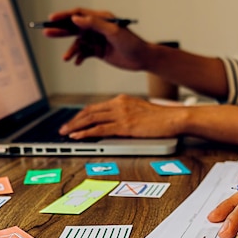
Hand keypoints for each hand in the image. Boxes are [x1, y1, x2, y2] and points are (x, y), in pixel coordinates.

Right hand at [43, 7, 149, 69]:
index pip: (79, 14)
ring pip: (77, 43)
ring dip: (71, 50)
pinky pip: (83, 54)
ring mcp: (96, 40)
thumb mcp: (114, 32)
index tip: (51, 19)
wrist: (142, 59)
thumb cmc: (132, 43)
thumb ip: (95, 24)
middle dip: (60, 30)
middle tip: (46, 32)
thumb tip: (76, 19)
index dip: (64, 15)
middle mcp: (97, 28)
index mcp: (101, 18)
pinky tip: (77, 63)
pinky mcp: (98, 52)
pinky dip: (79, 57)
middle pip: (74, 27)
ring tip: (66, 58)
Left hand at [59, 94, 184, 138]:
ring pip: (91, 119)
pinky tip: (78, 136)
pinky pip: (100, 129)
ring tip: (65, 133)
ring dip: (76, 126)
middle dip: (74, 121)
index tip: (73, 122)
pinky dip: (86, 133)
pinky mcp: (125, 126)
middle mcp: (119, 104)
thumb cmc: (162, 118)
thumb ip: (127, 114)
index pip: (96, 107)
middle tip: (63, 128)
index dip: (81, 115)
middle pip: (90, 111)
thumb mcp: (141, 112)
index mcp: (122, 100)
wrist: (174, 118)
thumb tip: (117, 125)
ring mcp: (121, 114)